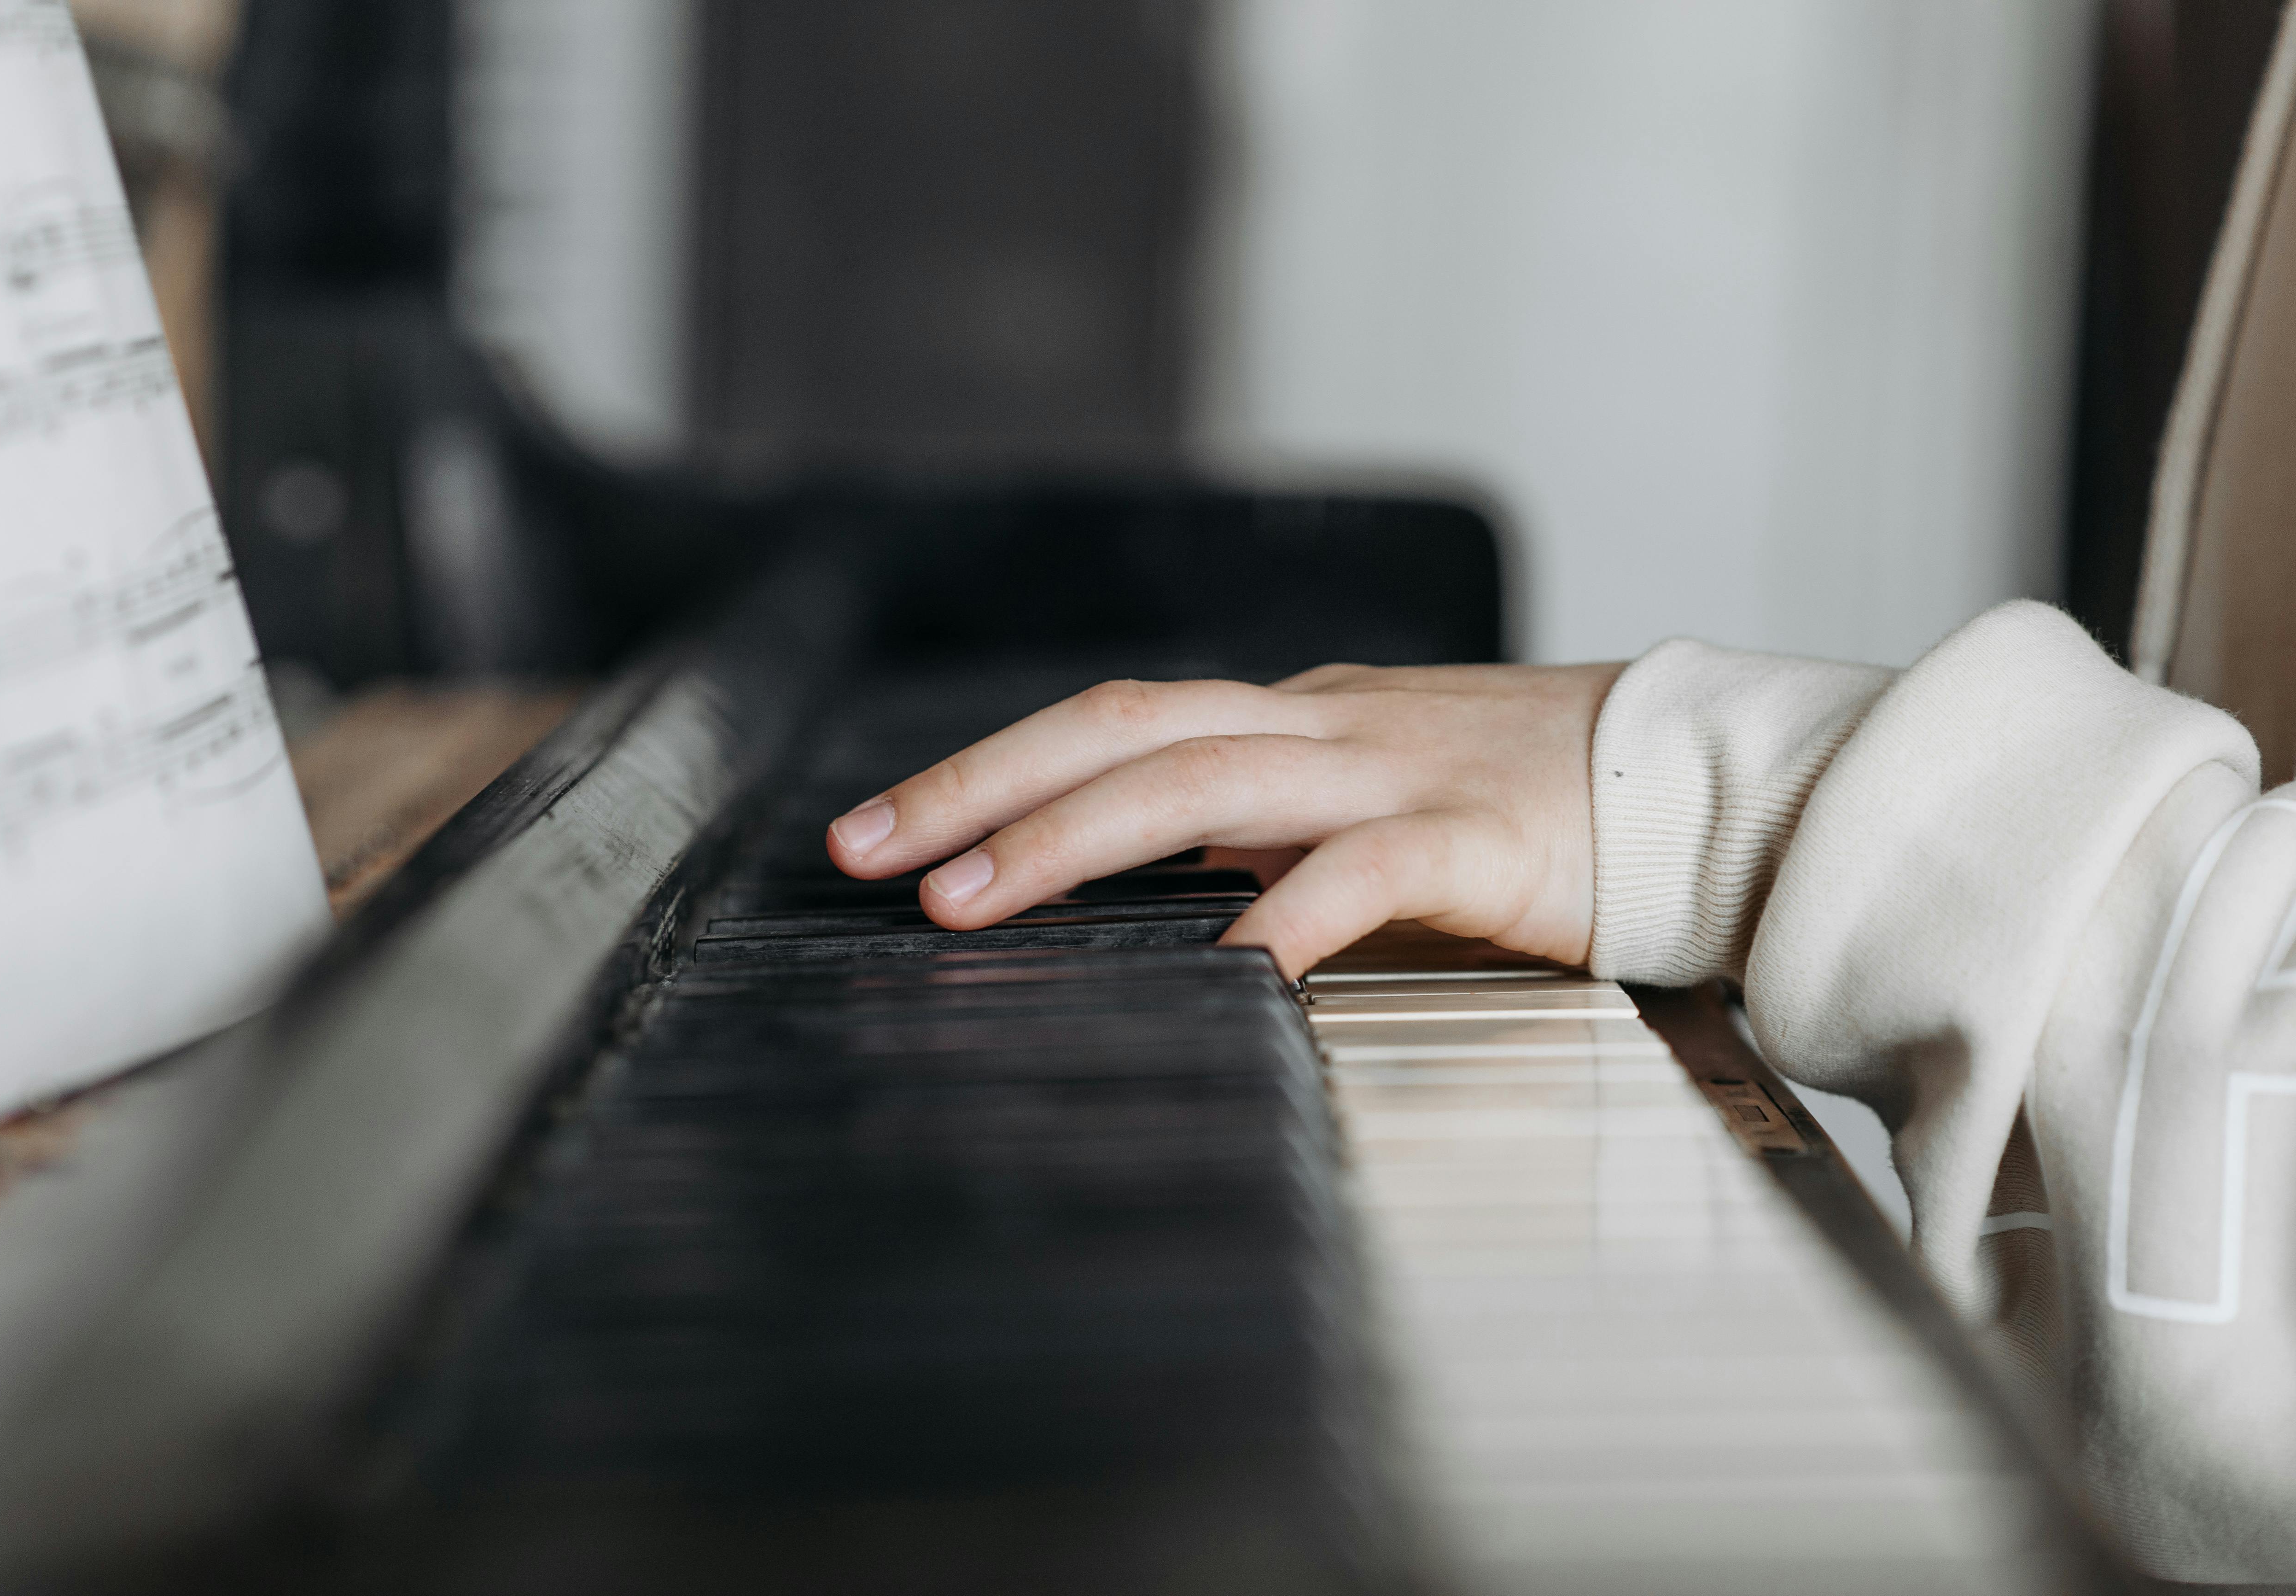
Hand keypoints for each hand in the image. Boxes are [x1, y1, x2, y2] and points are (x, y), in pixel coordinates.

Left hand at [825, 662, 1625, 977]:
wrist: (1706, 782)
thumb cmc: (1539, 812)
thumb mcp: (1375, 813)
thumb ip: (1276, 842)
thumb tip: (1169, 899)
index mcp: (1295, 721)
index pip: (1114, 723)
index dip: (990, 769)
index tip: (883, 830)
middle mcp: (1322, 727)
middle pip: (1121, 728)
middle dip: (979, 786)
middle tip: (863, 851)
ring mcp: (1396, 771)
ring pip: (1203, 777)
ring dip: (1071, 837)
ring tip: (966, 900)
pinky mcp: (1479, 835)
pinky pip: (1362, 871)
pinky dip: (1285, 916)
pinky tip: (1224, 973)